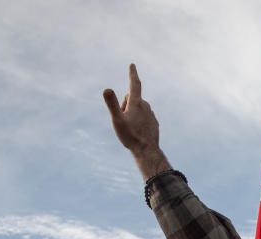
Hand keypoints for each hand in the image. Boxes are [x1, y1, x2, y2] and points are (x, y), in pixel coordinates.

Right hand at [103, 64, 171, 178]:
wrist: (147, 150)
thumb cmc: (130, 136)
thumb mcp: (117, 120)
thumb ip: (112, 104)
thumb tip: (107, 89)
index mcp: (137, 103)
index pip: (134, 84)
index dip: (132, 74)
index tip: (132, 65)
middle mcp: (146, 106)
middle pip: (131, 99)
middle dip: (125, 105)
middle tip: (123, 121)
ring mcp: (151, 114)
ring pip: (137, 108)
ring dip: (131, 114)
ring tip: (130, 128)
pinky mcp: (154, 122)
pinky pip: (143, 117)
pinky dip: (138, 121)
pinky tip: (137, 132)